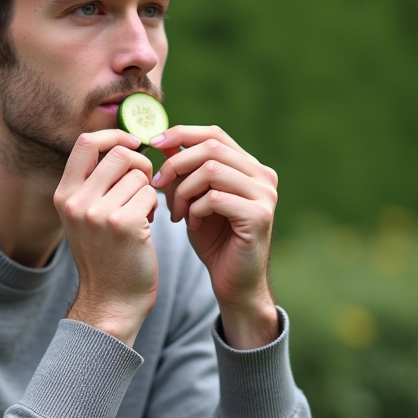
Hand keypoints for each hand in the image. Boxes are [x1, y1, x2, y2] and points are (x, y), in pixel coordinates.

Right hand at [55, 129, 159, 346]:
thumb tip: (121, 143)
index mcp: (63, 194)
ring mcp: (98, 213)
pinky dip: (154, 206)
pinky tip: (146, 226)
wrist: (110, 301)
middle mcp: (76, 201)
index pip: (86, 142)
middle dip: (140, 164)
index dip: (114, 135)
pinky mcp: (124, 225)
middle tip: (144, 186)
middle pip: (119, 153)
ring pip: (138, 175)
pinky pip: (150, 194)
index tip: (134, 144)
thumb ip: (93, 182)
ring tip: (141, 212)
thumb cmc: (105, 256)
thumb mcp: (84, 217)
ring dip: (148, 190)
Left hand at [150, 126, 279, 348]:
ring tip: (176, 212)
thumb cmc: (213, 241)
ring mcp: (264, 195)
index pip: (214, 134)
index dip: (182, 133)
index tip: (152, 143)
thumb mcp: (193, 200)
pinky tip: (192, 225)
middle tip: (157, 184)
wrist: (234, 283)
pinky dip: (195, 209)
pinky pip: (215, 198)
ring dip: (183, 190)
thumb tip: (163, 141)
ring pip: (212, 170)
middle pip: (211, 148)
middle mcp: (263, 176)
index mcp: (249, 167)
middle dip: (176, 164)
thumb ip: (184, 171)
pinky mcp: (259, 216)